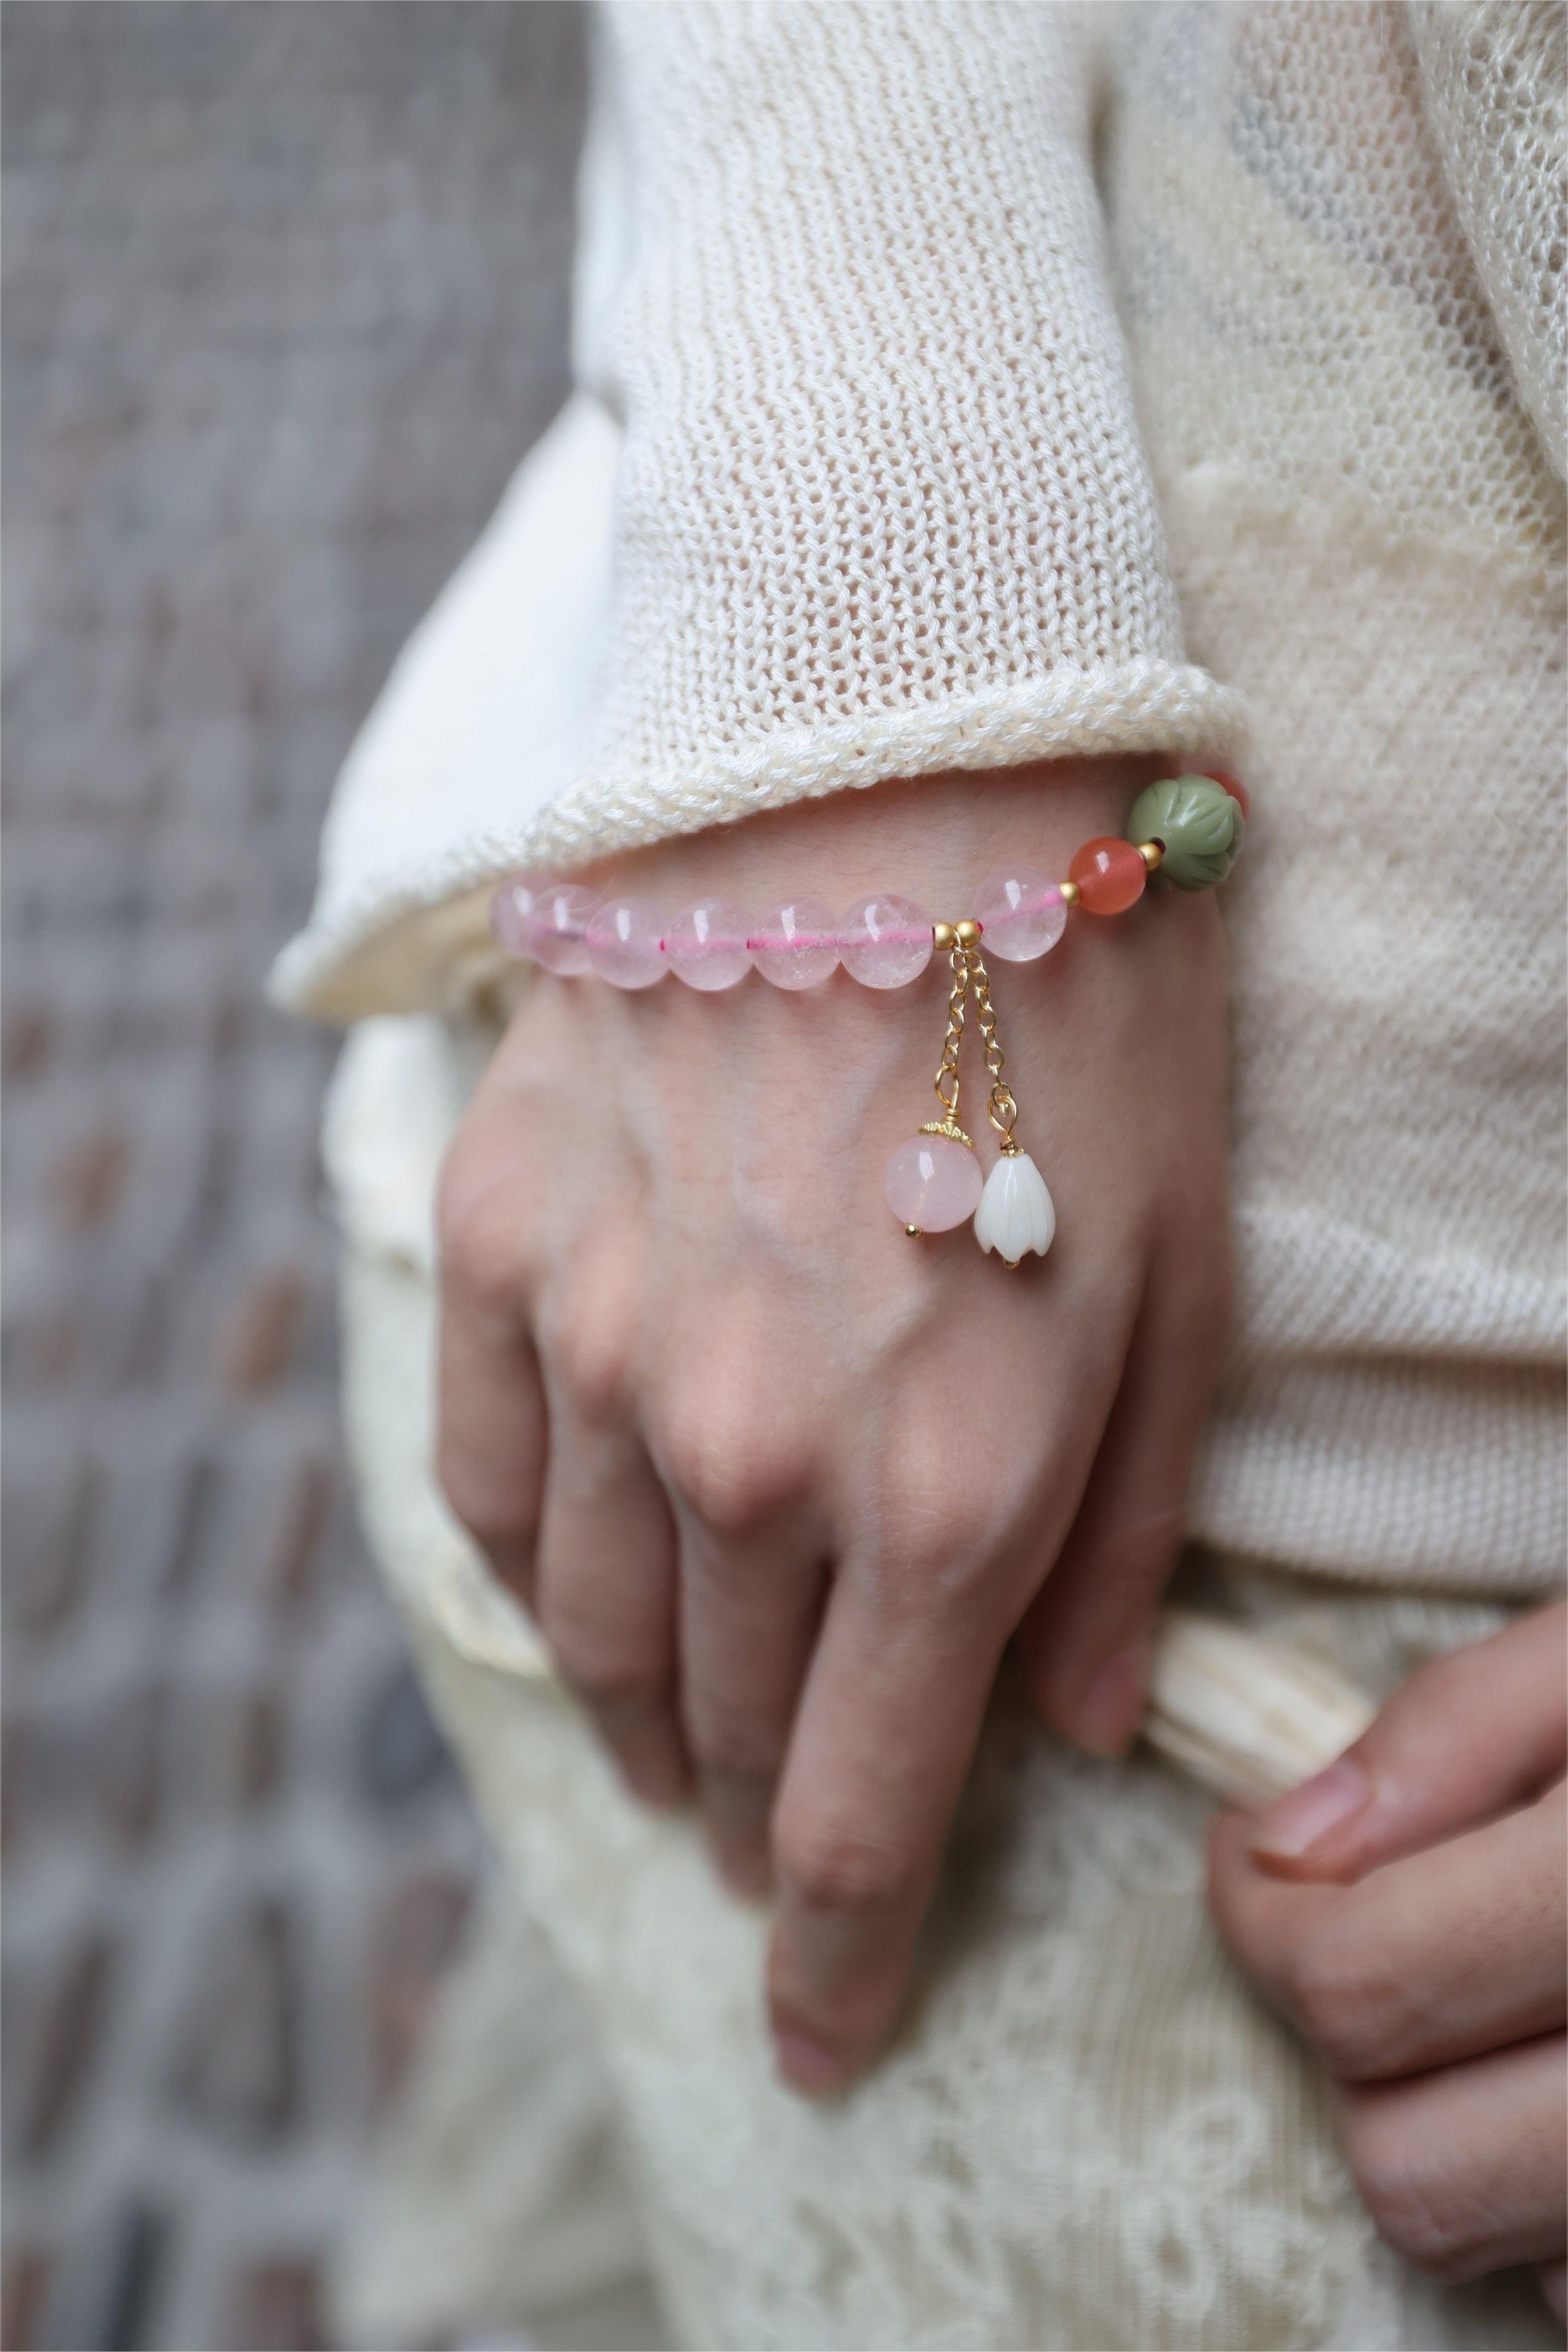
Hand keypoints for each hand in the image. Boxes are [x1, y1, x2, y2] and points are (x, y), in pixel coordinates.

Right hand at [435, 761, 1230, 2093]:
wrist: (896, 760)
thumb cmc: (1084, 1015)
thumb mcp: (1178, 1286)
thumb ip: (1116, 1534)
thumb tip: (1072, 1730)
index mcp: (945, 1481)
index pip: (858, 1818)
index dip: (840, 1961)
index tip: (823, 2036)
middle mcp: (747, 1443)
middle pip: (723, 1737)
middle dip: (762, 1821)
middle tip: (785, 1837)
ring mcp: (598, 1339)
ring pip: (593, 1636)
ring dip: (647, 1721)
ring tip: (687, 1740)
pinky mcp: (502, 1235)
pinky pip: (485, 1484)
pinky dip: (541, 1573)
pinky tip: (589, 1582)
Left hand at [1210, 1603, 1566, 2307]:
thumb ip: (1464, 1724)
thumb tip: (1289, 1842)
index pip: (1370, 1983)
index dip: (1261, 1920)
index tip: (1253, 1850)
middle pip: (1413, 2164)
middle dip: (1351, 2043)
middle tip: (1365, 1920)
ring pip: (1501, 2248)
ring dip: (1452, 2127)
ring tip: (1496, 1990)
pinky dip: (1563, 2202)